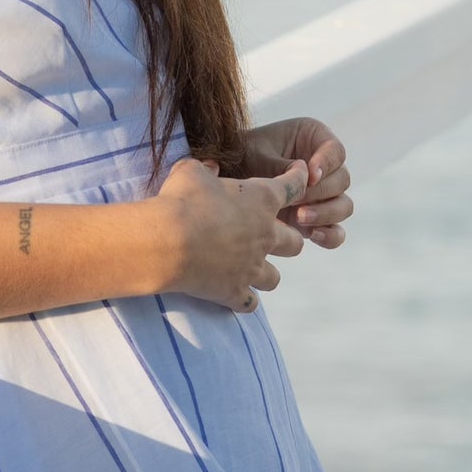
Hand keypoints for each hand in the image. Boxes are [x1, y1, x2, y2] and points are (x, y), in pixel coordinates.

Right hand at [153, 155, 308, 311]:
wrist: (169, 242)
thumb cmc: (182, 200)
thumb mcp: (191, 172)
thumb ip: (205, 169)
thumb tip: (209, 167)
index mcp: (262, 200)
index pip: (294, 186)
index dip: (299, 179)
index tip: (302, 176)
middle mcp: (265, 235)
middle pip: (295, 243)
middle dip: (288, 239)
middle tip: (271, 237)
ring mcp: (252, 266)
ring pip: (274, 278)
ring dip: (265, 273)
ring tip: (252, 269)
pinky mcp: (235, 291)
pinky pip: (250, 303)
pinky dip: (243, 299)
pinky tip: (233, 293)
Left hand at [239, 118, 353, 250]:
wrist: (224, 182)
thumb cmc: (240, 158)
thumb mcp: (257, 155)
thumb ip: (282, 166)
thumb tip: (306, 177)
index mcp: (313, 138)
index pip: (335, 151)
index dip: (327, 163)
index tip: (310, 176)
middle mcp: (323, 166)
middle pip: (342, 180)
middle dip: (320, 192)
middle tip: (297, 200)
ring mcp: (321, 195)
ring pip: (343, 206)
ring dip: (326, 213)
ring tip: (299, 218)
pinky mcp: (317, 219)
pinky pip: (335, 231)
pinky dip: (330, 236)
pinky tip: (313, 236)